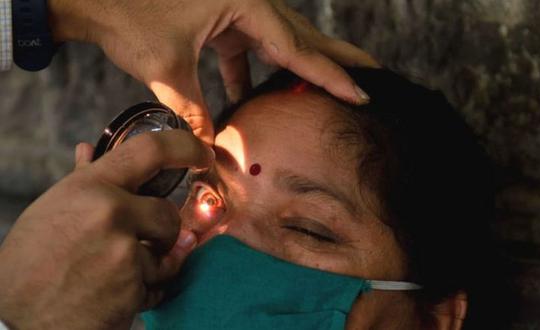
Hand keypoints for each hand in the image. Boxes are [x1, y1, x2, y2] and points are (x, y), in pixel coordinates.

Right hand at [0, 131, 212, 328]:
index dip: (184, 147)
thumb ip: (83, 181)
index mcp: (89, 187)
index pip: (150, 150)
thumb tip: (89, 150)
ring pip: (167, 252)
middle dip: (160, 231)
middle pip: (168, 213)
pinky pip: (158, 284)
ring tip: (109, 271)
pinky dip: (142, 290)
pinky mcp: (133, 287)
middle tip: (135, 243)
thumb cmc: (31, 263)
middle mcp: (111, 212)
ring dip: (150, 264)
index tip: (201, 154)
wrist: (17, 319)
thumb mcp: (52, 211)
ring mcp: (124, 251)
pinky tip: (110, 292)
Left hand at [48, 0, 378, 142]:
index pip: (298, 47)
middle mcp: (248, 1)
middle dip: (337, 57)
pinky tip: (254, 94)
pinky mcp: (220, 19)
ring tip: (333, 81)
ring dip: (303, 64)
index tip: (361, 93)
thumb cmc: (127, 17)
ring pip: (280, 40)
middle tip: (374, 73)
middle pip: (303, 35)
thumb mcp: (167, 68)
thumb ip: (195, 112)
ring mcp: (236, 8)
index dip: (330, 75)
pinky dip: (255, 71)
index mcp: (244, 4)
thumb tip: (207, 154)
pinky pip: (249, 48)